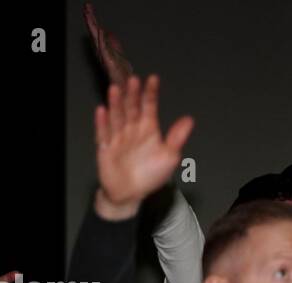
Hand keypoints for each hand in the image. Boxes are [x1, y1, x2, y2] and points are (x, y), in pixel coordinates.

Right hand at [84, 3, 133, 87]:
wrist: (127, 91)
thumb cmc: (122, 78)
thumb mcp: (119, 56)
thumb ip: (114, 45)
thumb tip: (109, 34)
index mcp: (105, 51)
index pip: (97, 33)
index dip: (93, 22)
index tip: (88, 9)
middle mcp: (104, 54)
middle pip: (96, 34)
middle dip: (91, 21)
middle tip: (87, 8)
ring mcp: (106, 59)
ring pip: (99, 40)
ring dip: (94, 27)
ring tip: (89, 14)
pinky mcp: (111, 65)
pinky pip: (106, 50)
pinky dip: (102, 40)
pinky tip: (101, 31)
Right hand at [94, 75, 192, 215]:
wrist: (130, 193)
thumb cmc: (151, 175)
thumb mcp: (169, 156)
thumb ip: (177, 138)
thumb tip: (190, 119)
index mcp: (148, 130)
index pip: (149, 107)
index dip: (151, 94)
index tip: (153, 79)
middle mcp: (132, 130)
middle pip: (132, 108)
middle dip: (132, 95)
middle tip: (133, 80)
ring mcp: (118, 137)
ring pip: (117, 117)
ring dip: (116, 104)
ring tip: (116, 89)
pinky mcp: (105, 147)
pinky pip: (103, 133)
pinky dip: (102, 122)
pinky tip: (101, 110)